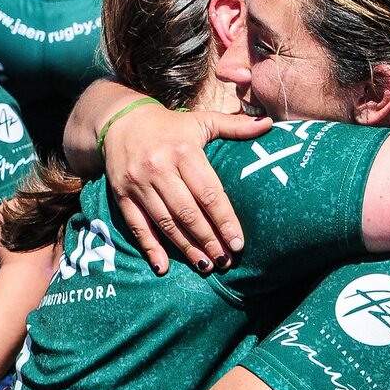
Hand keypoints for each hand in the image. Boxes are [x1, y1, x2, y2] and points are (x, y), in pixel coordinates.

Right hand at [103, 101, 271, 274]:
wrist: (120, 122)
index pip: (208, 192)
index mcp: (183, 151)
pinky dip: (149, 248)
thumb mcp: (201, 121)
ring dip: (185, 247)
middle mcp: (159, 168)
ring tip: (205, 266)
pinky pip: (137, 225)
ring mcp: (139, 184)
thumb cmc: (170, 126)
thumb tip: (269, 124)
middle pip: (187, 212)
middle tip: (225, 260)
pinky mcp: (122, 195)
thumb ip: (235, 126)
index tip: (238, 242)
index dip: (224, 219)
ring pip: (165, 222)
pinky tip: (162, 267)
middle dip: (208, 239)